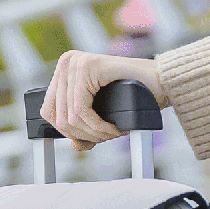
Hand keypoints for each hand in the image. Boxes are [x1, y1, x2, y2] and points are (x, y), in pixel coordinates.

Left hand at [40, 50, 170, 150]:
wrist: (161, 82)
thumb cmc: (133, 96)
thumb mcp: (100, 114)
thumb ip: (84, 127)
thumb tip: (74, 146)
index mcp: (64, 70)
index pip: (49, 112)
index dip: (69, 133)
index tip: (91, 138)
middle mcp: (67, 62)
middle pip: (58, 117)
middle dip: (83, 135)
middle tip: (105, 137)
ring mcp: (76, 62)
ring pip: (69, 117)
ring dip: (93, 133)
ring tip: (112, 133)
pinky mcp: (88, 66)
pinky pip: (81, 111)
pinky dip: (97, 127)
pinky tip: (114, 129)